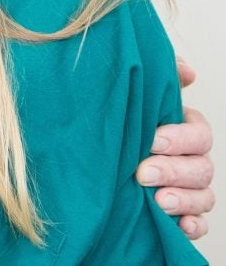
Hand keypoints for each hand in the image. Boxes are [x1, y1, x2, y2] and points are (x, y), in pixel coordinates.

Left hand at [136, 59, 214, 239]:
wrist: (93, 157)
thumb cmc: (120, 120)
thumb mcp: (134, 97)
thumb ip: (160, 80)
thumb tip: (187, 70)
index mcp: (184, 130)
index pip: (200, 133)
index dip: (180, 138)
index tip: (152, 140)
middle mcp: (192, 160)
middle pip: (202, 167)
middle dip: (174, 170)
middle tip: (143, 172)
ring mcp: (191, 189)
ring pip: (204, 196)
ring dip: (183, 199)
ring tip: (158, 201)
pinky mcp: (183, 216)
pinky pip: (200, 225)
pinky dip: (194, 226)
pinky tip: (181, 226)